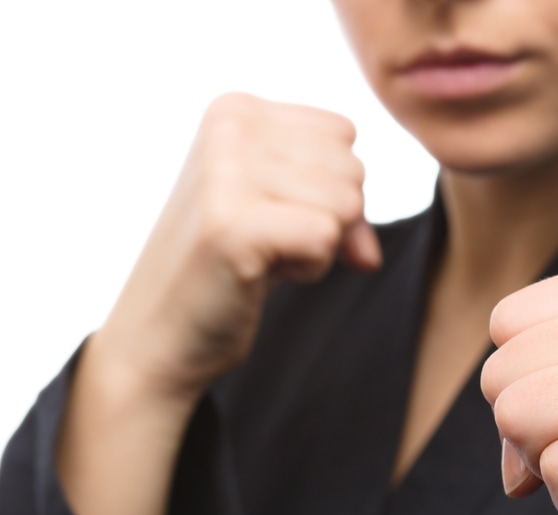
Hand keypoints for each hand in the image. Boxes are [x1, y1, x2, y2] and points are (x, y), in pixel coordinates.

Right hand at [96, 92, 379, 401]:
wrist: (160, 333)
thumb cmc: (228, 268)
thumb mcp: (287, 211)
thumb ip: (340, 202)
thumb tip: (369, 255)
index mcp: (236, 110)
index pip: (343, 134)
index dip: (333, 188)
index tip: (284, 215)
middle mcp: (228, 128)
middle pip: (352, 168)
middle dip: (331, 219)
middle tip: (273, 242)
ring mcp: (225, 173)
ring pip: (346, 203)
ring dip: (318, 246)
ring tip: (264, 256)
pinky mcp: (232, 224)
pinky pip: (326, 236)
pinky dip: (309, 268)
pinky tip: (262, 274)